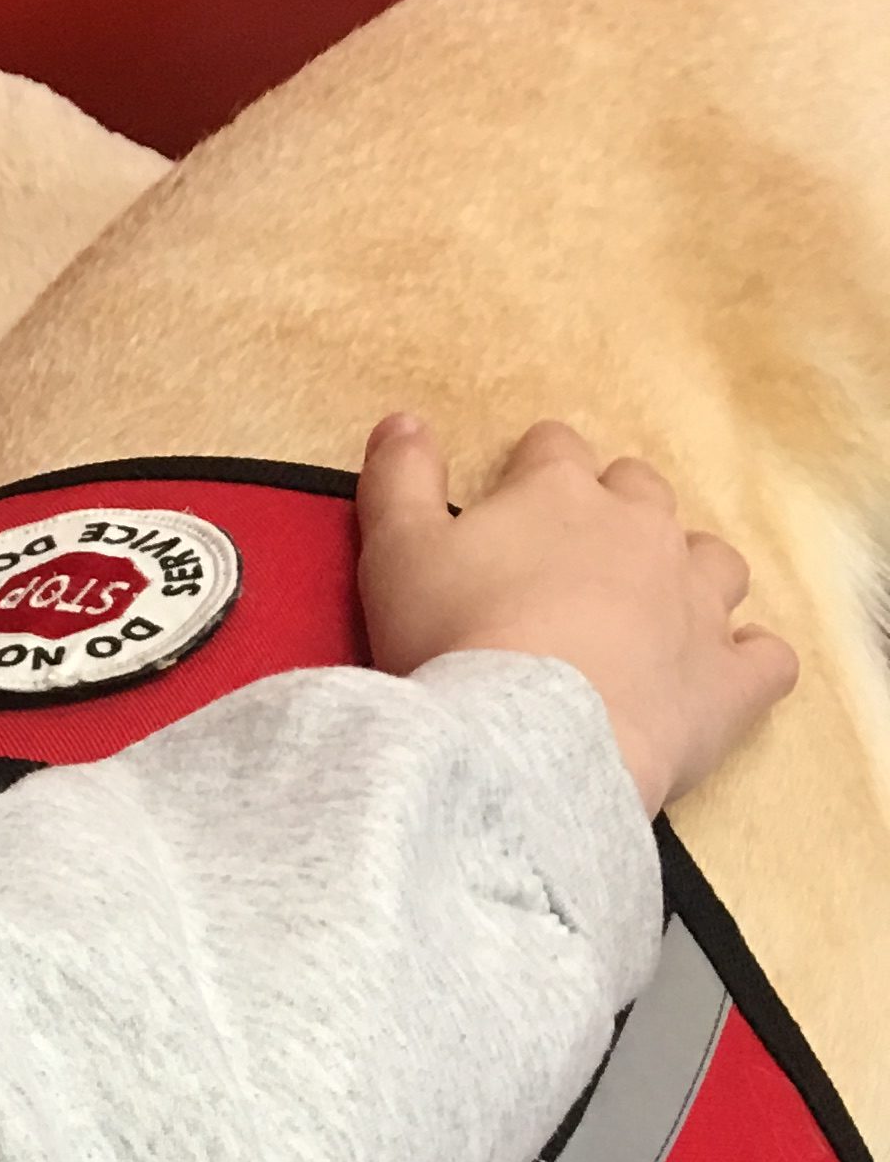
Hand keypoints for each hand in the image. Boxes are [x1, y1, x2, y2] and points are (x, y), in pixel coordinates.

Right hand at [355, 413, 797, 815]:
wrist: (527, 742)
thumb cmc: (455, 642)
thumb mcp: (396, 554)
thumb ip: (399, 480)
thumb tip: (404, 419)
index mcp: (561, 494)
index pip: (554, 449)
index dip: (533, 471)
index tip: (511, 502)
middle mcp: (643, 530)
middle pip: (641, 491)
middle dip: (614, 512)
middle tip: (572, 563)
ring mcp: (697, 602)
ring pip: (716, 561)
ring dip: (691, 574)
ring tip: (655, 610)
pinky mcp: (728, 678)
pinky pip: (765, 658)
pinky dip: (749, 659)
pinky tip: (726, 670)